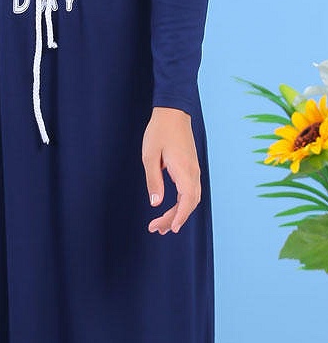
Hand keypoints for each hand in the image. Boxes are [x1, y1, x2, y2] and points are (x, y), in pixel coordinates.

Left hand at [141, 107, 200, 234]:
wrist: (173, 113)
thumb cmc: (159, 132)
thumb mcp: (150, 156)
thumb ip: (153, 180)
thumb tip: (156, 203)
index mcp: (184, 169)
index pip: (187, 199)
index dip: (180, 216)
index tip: (171, 228)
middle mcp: (193, 172)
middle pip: (189, 203)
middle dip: (174, 219)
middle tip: (156, 229)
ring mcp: (194, 170)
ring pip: (191, 199)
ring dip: (178, 213)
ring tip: (162, 226)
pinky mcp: (191, 168)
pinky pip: (190, 191)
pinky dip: (182, 204)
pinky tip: (172, 210)